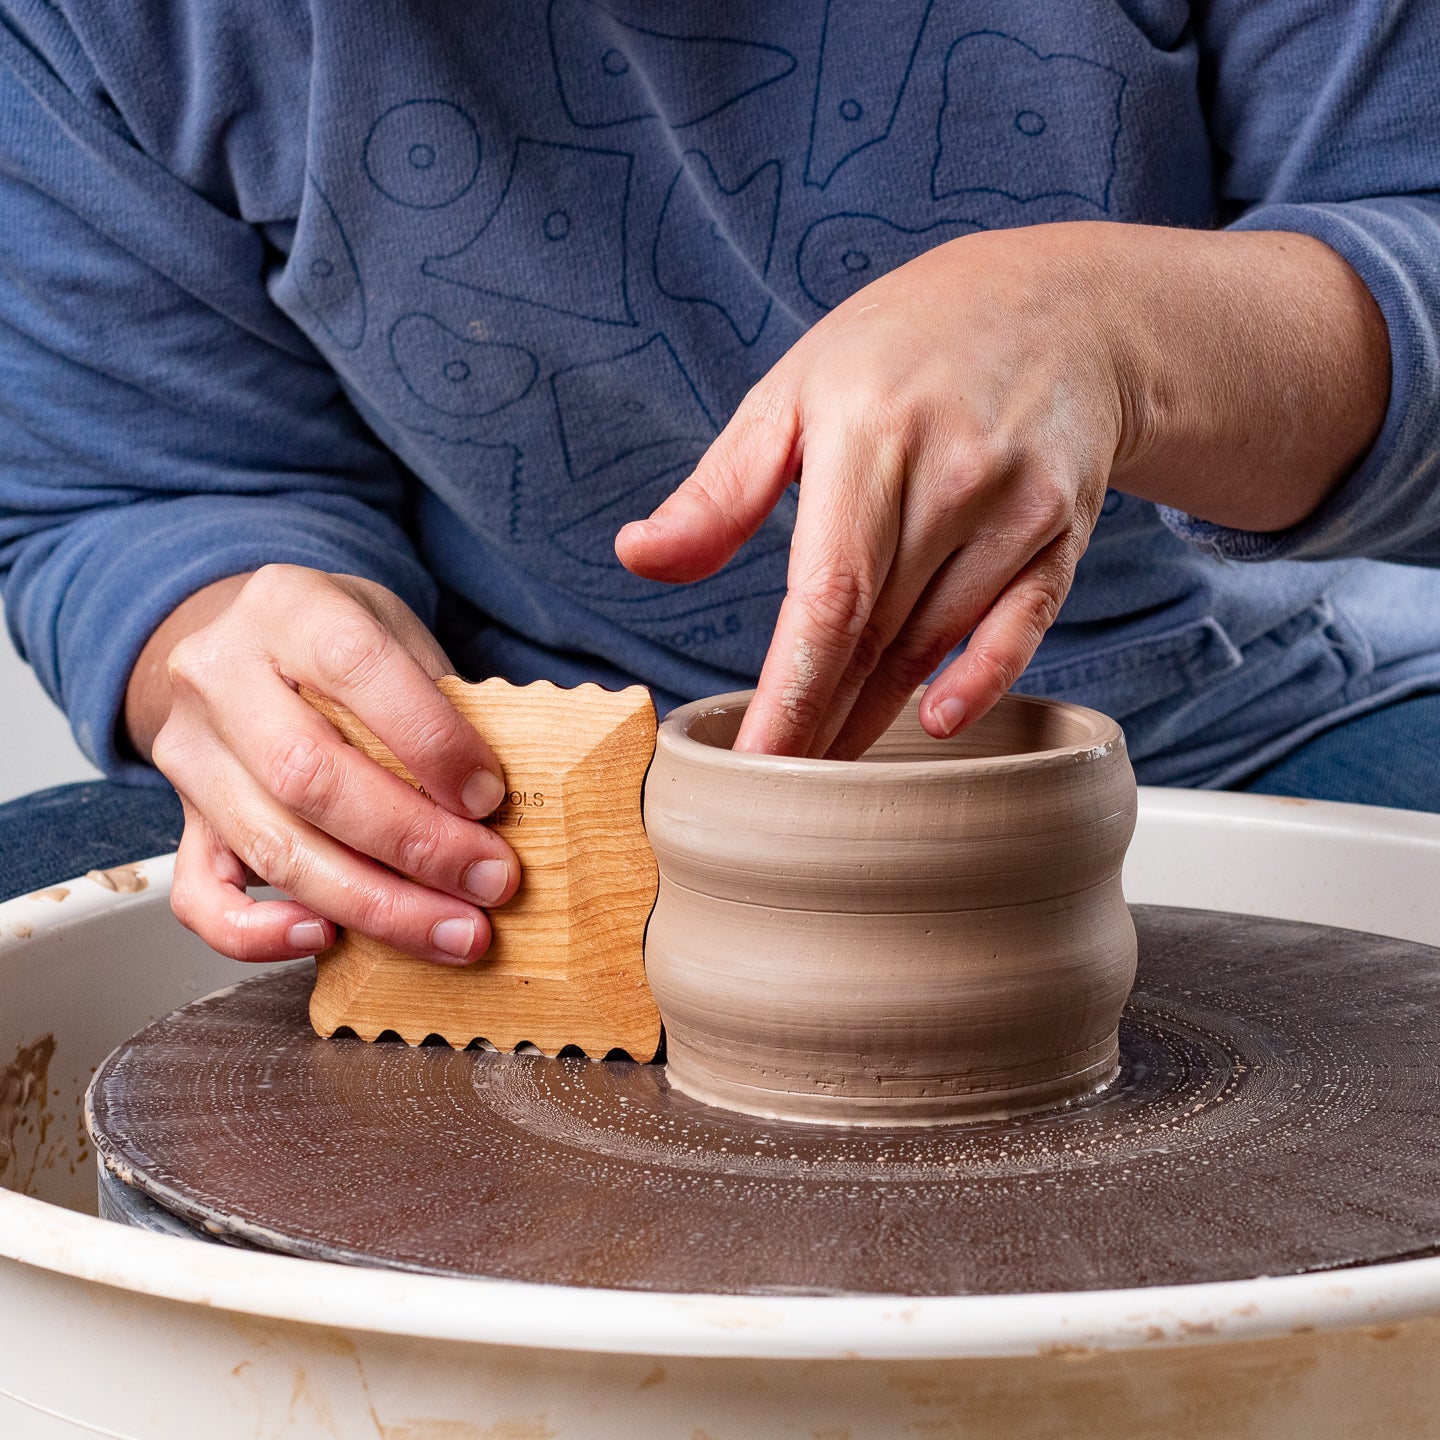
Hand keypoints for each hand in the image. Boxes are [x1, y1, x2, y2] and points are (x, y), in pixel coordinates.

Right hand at [130, 565, 519, 963]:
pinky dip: (261, 935)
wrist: (244, 640)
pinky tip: (328, 939)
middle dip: (414, 842)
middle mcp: (221, 676)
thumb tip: (498, 804)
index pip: (357, 667)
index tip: (489, 795)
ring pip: (273, 845)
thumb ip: (438, 702)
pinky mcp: (183, 820)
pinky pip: (200, 898)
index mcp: (289, 607)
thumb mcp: (396, 631)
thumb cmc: (341, 645)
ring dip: (374, 904)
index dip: (430, 739)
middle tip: (490, 879)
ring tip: (452, 930)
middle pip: (310, 775)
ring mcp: (191, 752)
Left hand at [617, 221, 1386, 757]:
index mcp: (871, 440)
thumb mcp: (794, 392)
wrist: (1057, 304)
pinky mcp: (1063, 529)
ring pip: (936, 640)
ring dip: (877, 710)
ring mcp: (1019, 506)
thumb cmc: (900, 347)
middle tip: (776, 787)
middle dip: (822, 720)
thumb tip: (638, 558)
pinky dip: (984, 678)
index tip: (756, 764)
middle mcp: (954, 477)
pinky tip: (938, 722)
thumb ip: (720, 489)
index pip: (828, 599)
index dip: (792, 692)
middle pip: (877, 636)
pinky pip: (1024, 623)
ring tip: (827, 760)